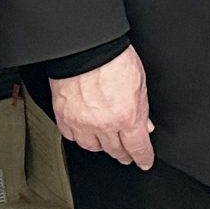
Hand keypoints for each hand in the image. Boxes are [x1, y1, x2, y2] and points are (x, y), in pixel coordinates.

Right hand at [51, 47, 153, 169]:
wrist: (85, 47)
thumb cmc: (113, 58)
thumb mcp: (140, 82)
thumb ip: (142, 108)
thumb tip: (144, 124)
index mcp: (127, 116)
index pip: (138, 147)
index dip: (143, 158)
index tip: (144, 162)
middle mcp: (104, 124)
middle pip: (115, 150)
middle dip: (124, 154)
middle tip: (126, 155)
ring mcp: (82, 122)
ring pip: (92, 147)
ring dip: (102, 147)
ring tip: (106, 144)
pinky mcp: (64, 116)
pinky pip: (72, 136)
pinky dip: (80, 137)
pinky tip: (85, 133)